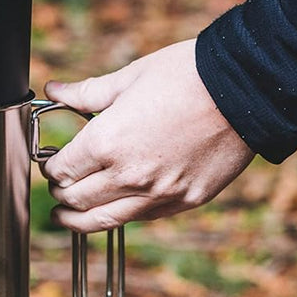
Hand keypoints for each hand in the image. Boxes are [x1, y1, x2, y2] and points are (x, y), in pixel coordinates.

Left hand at [42, 40, 254, 230]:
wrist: (246, 88)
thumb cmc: (186, 75)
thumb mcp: (129, 78)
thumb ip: (86, 93)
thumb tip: (54, 91)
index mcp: (106, 142)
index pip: (61, 170)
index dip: (50, 168)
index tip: (51, 164)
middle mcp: (128, 175)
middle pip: (76, 200)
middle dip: (61, 194)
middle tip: (58, 188)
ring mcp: (158, 194)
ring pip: (104, 221)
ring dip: (79, 220)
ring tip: (67, 217)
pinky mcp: (185, 201)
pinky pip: (142, 217)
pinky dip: (122, 215)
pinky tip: (116, 208)